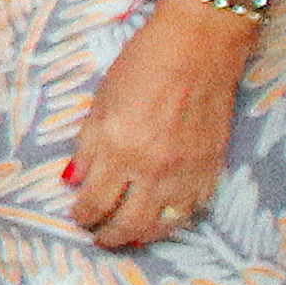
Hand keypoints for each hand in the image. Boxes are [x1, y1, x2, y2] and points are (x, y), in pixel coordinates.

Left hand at [64, 0, 251, 247]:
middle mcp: (152, 168)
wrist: (199, 47)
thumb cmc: (142, 65)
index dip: (83, 215)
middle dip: (109, 236)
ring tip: (129, 237)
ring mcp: (186, 172)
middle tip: (99, 237)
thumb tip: (74, 180)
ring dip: (142, 236)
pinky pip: (193, 209)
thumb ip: (87, 146)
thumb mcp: (101, 101)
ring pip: (163, 225)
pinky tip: (163, 219)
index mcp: (119, 149)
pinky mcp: (212, 168)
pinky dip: (175, 220)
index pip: (96, 201)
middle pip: (129, 223)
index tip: (78, 216)